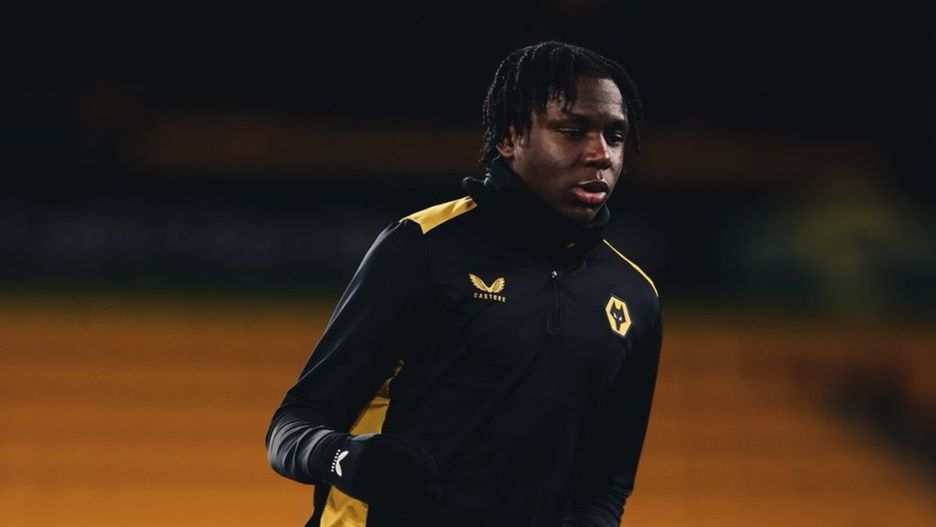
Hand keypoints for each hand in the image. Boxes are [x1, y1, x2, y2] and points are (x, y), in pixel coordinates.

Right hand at [323, 433, 441, 513]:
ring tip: (426, 501)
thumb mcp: (385, 441)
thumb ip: (407, 448)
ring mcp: (362, 478)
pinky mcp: (359, 492)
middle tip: (435, 491)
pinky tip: (412, 506)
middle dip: (422, 487)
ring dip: (415, 500)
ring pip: (394, 493)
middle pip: (402, 478)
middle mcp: (368, 462)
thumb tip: (430, 458)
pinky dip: (401, 506)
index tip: (436, 475)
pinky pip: (383, 502)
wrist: (334, 457)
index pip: (407, 459)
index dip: (425, 469)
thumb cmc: (368, 447)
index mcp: (376, 445)